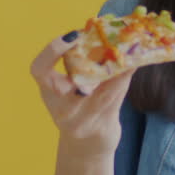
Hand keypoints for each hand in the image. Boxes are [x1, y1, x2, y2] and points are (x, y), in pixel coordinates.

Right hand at [29, 31, 135, 158]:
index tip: (72, 35)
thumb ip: (85, 61)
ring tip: (126, 46)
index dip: (51, 52)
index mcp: (49, 92)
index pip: (39, 70)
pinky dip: (125, 79)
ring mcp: (80, 122)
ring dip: (114, 69)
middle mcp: (61, 108)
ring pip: (98, 94)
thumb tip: (110, 29)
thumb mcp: (74, 85)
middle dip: (84, 64)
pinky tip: (136, 62)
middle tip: (102, 44)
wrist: (89, 146)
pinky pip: (115, 99)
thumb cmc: (82, 107)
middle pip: (65, 87)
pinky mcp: (100, 128)